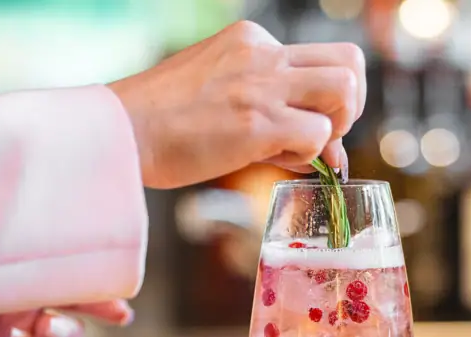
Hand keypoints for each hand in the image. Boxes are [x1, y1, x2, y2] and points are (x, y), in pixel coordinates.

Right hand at [108, 20, 365, 188]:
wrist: (119, 132)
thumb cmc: (166, 122)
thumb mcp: (225, 98)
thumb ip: (281, 117)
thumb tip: (333, 153)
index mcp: (253, 41)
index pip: (325, 55)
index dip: (333, 94)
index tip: (314, 119)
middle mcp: (263, 54)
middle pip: (351, 63)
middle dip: (349, 106)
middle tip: (322, 132)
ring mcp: (261, 85)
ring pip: (345, 91)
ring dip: (335, 127)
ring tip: (298, 147)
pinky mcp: (256, 122)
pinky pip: (317, 136)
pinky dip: (306, 157)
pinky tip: (271, 161)